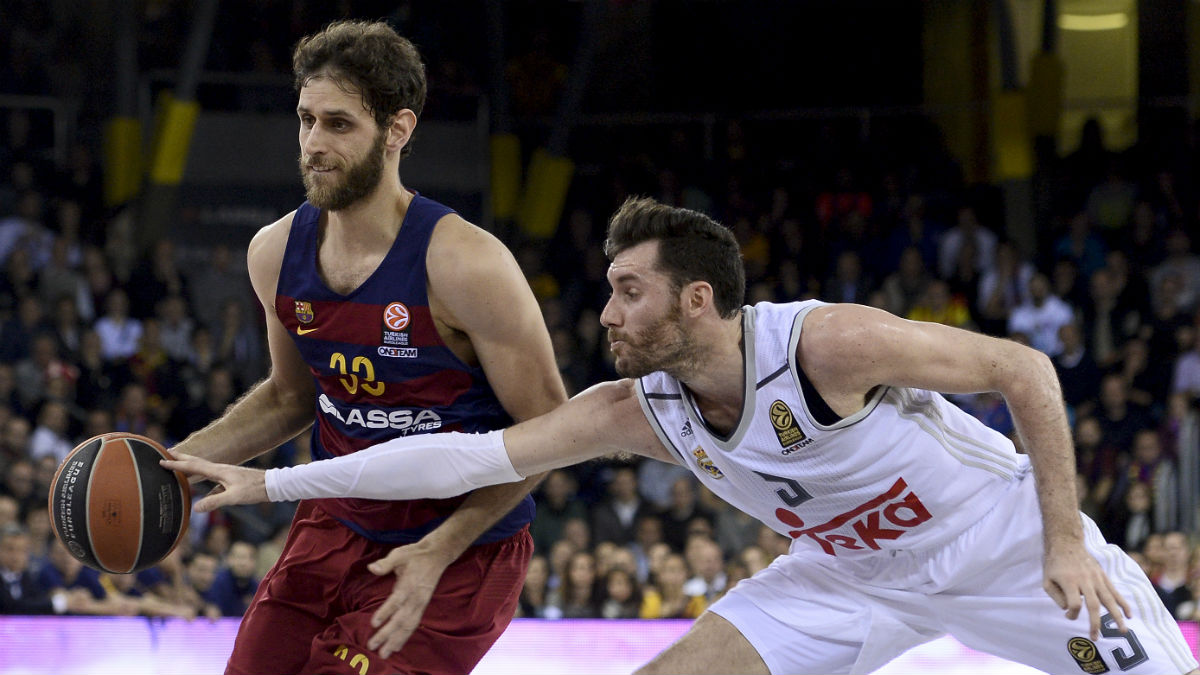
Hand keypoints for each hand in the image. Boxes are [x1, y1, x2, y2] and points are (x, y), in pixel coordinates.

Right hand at [160, 454, 268, 510]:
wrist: (273, 485)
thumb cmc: (255, 490)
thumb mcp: (234, 498)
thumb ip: (215, 502)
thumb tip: (196, 508)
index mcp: (218, 471)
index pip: (193, 466)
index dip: (176, 464)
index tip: (161, 460)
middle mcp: (221, 468)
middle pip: (196, 461)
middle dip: (181, 457)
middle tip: (165, 452)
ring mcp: (226, 472)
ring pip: (204, 468)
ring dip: (190, 465)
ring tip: (180, 465)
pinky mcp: (231, 478)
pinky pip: (211, 477)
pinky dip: (203, 478)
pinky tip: (204, 490)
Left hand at [365, 543, 454, 657]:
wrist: (438, 555)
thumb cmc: (415, 554)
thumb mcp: (400, 554)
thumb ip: (386, 563)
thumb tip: (372, 568)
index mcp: (409, 584)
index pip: (397, 600)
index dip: (386, 612)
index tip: (374, 623)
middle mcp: (416, 597)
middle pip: (402, 619)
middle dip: (387, 634)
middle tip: (372, 645)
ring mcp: (420, 604)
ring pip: (408, 626)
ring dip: (396, 640)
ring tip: (384, 653)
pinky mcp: (422, 607)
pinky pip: (413, 625)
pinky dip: (404, 637)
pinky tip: (396, 646)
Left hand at [1043, 544, 1131, 639]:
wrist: (1067, 543)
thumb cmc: (1054, 564)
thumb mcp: (1046, 580)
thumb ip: (1055, 596)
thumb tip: (1069, 609)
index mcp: (1069, 581)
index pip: (1074, 604)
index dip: (1072, 614)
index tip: (1068, 615)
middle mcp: (1085, 580)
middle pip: (1093, 605)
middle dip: (1095, 623)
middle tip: (1095, 638)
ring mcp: (1096, 578)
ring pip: (1109, 600)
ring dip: (1117, 616)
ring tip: (1123, 631)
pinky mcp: (1103, 576)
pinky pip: (1115, 592)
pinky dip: (1123, 603)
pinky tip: (1129, 615)